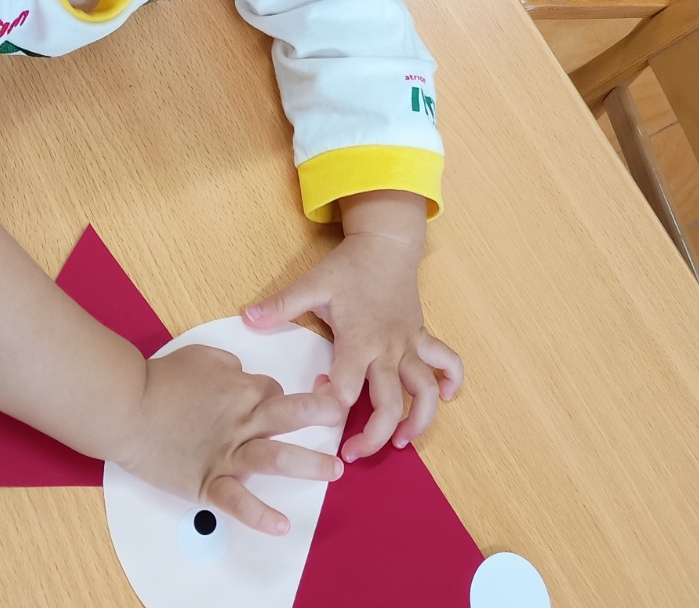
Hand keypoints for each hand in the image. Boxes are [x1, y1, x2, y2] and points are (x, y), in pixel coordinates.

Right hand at [115, 343, 345, 535]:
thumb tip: (242, 375)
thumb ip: (229, 366)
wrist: (126, 407)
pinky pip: (237, 500)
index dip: (280, 397)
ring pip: (275, 457)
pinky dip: (260, 515)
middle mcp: (242, 420)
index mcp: (242, 388)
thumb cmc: (160, 380)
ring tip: (333, 471)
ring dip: (309, 464)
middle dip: (324, 416)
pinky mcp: (208, 481)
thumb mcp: (202, 356)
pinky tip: (280, 526)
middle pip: (292, 414)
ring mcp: (227, 452)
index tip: (289, 405)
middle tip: (343, 422)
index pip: (276, 392)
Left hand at [244, 190, 462, 462]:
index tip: (316, 400)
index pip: (346, 388)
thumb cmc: (349, 266)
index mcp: (359, 339)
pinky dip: (451, 380)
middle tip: (353, 454)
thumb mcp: (312, 283)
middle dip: (375, 436)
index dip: (329, 405)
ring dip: (418, 420)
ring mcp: (409, 344)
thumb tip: (247, 318)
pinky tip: (446, 397)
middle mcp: (388, 348)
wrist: (386, 243)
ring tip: (401, 442)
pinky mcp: (422, 336)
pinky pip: (446, 361)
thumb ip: (281, 304)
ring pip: (425, 390)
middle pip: (390, 403)